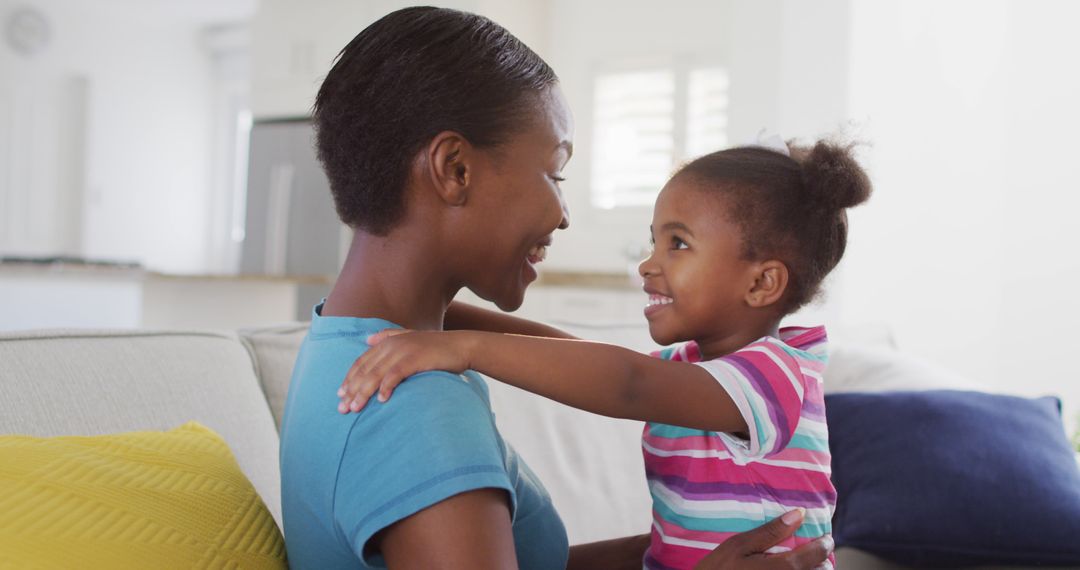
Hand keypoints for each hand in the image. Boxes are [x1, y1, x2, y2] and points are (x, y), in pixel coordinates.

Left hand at [337, 329, 472, 412]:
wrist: (461, 346)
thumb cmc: (436, 347)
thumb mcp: (410, 338)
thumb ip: (388, 336)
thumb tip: (368, 339)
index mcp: (387, 340)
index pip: (362, 361)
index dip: (349, 378)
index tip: (340, 394)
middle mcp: (392, 344)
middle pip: (365, 370)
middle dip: (352, 390)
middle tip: (342, 408)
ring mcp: (403, 351)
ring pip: (376, 374)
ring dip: (363, 392)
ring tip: (355, 408)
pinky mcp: (415, 359)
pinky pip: (395, 375)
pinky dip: (386, 387)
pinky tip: (381, 400)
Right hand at [694, 509, 833, 569]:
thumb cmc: (719, 569)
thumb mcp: (740, 545)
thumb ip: (771, 531)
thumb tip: (799, 514)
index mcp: (783, 568)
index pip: (818, 555)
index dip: (825, 544)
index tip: (825, 537)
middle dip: (822, 561)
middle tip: (814, 552)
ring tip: (805, 564)